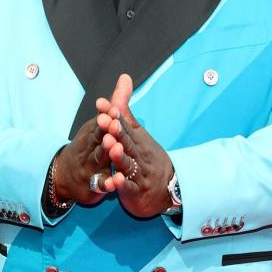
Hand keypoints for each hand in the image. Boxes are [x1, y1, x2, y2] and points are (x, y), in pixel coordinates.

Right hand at [51, 90, 128, 205]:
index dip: (107, 115)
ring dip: (106, 154)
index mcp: (94, 132)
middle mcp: (90, 147)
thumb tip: (126, 77)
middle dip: (106, 131)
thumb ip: (115, 103)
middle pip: (98, 138)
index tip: (113, 108)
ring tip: (115, 148)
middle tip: (114, 124)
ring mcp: (91, 166)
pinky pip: (101, 184)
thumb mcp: (100, 124)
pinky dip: (108, 183)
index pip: (101, 121)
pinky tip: (116, 182)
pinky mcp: (94, 185)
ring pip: (99, 159)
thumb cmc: (88, 146)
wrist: (64, 175)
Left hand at [96, 74, 173, 218]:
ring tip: (112, 146)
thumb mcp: (137, 133)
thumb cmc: (148, 159)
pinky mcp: (136, 192)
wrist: (169, 189)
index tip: (103, 104)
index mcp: (136, 140)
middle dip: (116, 132)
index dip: (114, 115)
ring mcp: (138, 174)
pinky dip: (123, 185)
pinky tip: (116, 180)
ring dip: (120, 156)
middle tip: (105, 120)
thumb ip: (125, 110)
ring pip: (128, 164)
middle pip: (127, 142)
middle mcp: (138, 155)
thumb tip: (123, 78)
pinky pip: (129, 188)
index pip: (125, 125)